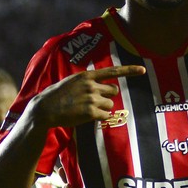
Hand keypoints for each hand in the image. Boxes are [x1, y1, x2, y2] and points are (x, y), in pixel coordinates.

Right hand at [29, 65, 145, 128]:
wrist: (45, 109)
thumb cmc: (56, 96)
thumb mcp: (71, 81)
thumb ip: (87, 81)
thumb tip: (102, 86)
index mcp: (87, 76)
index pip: (113, 71)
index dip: (129, 71)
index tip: (142, 70)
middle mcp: (91, 85)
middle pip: (114, 90)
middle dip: (107, 96)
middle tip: (93, 101)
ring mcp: (92, 99)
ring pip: (110, 104)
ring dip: (102, 108)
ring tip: (86, 109)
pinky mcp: (91, 112)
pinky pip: (106, 116)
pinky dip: (100, 118)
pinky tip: (87, 116)